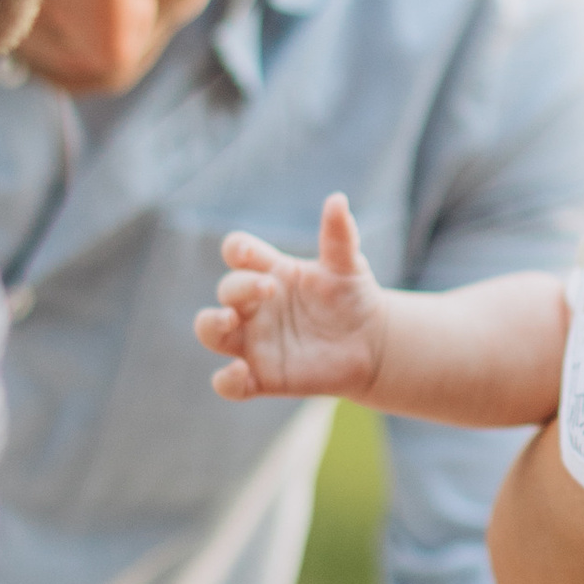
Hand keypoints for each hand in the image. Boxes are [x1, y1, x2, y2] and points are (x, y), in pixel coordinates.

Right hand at [197, 193, 387, 402]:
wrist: (372, 344)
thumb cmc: (352, 298)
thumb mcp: (348, 266)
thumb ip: (339, 236)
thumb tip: (337, 200)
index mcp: (269, 271)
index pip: (238, 253)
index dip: (237, 250)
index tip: (247, 253)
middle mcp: (254, 306)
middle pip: (226, 290)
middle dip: (239, 286)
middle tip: (268, 288)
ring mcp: (254, 341)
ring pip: (211, 331)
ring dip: (211, 324)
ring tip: (229, 320)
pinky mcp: (262, 376)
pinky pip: (229, 383)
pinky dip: (226, 379)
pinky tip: (239, 371)